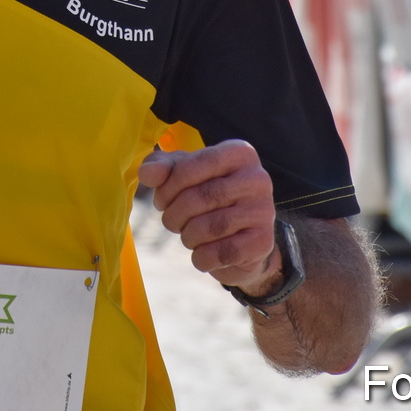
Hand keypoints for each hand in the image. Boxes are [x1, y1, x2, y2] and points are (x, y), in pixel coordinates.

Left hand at [138, 140, 279, 293]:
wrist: (242, 240)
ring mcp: (263, 210)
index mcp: (238, 152)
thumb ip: (162, 168)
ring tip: (189, 236)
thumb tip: (146, 172)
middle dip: (173, 215)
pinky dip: (201, 258)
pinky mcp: (263, 242)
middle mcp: (257, 177)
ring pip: (206, 227)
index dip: (167, 188)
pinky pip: (219, 253)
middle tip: (172, 222)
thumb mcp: (184, 175)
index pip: (190, 167)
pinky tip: (204, 254)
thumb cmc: (209, 197)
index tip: (162, 200)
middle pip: (197, 198)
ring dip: (187, 237)